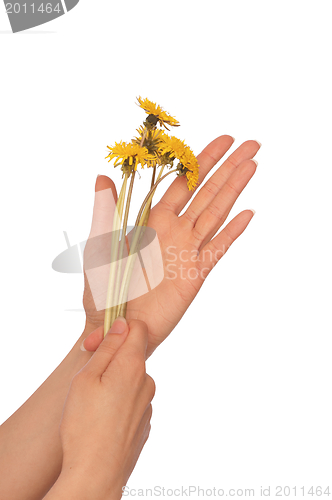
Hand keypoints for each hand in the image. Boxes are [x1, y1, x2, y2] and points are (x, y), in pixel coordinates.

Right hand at [58, 318, 154, 497]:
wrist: (96, 474)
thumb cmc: (84, 426)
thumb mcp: (86, 378)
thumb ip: (107, 347)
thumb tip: (122, 324)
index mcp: (133, 366)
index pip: (138, 328)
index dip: (118, 329)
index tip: (100, 342)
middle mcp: (147, 382)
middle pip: (132, 356)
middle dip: (112, 359)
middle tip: (87, 379)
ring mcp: (148, 404)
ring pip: (131, 380)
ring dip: (115, 383)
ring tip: (93, 405)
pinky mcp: (144, 422)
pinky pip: (132, 401)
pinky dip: (119, 403)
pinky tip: (102, 420)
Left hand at [83, 136, 259, 356]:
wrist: (116, 326)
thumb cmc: (102, 289)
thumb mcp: (101, 244)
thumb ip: (106, 210)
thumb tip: (102, 174)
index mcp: (152, 220)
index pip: (183, 182)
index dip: (202, 160)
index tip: (223, 140)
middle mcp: (174, 230)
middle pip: (207, 192)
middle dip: (228, 167)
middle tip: (251, 144)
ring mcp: (188, 250)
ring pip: (217, 213)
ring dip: (235, 189)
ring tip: (253, 165)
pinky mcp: (197, 273)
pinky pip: (219, 247)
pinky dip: (233, 231)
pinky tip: (248, 213)